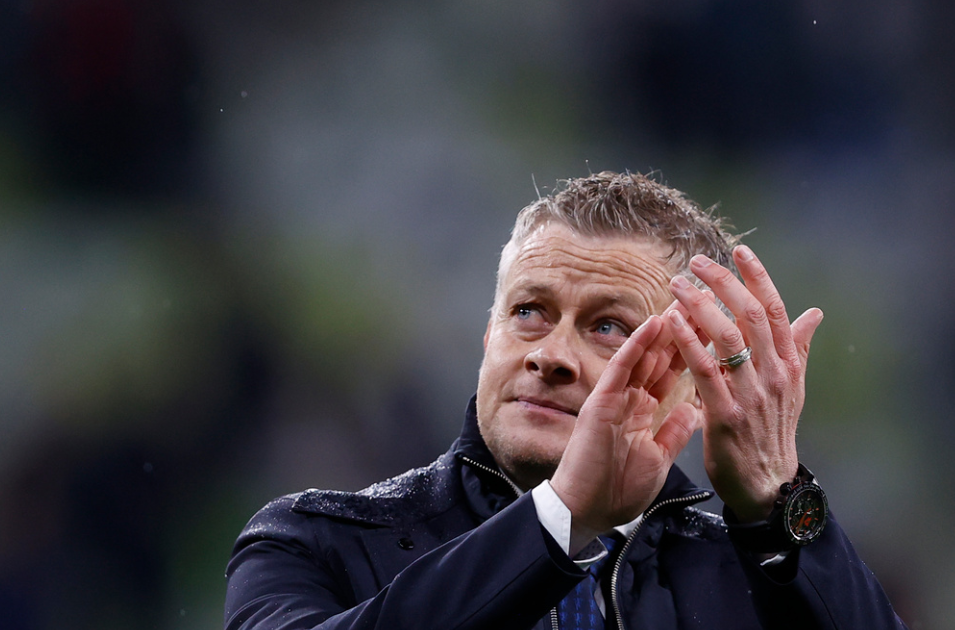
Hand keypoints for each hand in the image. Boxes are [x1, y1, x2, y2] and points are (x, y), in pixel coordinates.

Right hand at [550, 313, 699, 551]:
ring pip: (643, 354)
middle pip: (660, 355)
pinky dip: (637, 346)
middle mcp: (629, 398)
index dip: (692, 347)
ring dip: (664, 327)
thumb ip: (673, 431)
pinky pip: (621, 368)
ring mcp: (615, 398)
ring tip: (684, 300)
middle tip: (704, 298)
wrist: (588, 511)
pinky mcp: (601, 402)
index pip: (671, 371)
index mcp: (643, 411)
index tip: (714, 324)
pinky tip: (653, 325)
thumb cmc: (617, 491)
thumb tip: (693, 410)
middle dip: (682, 327)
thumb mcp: (658, 458)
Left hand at [666, 245, 823, 521]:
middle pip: (750, 316)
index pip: (774, 310)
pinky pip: (705, 370)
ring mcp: (751, 395)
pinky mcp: (726, 415)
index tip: (740, 250)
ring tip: (678, 283)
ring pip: (727, 337)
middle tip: (698, 262)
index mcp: (788, 365)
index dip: (758, 277)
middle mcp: (774, 375)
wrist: (766, 485)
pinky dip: (688, 341)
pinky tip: (670, 320)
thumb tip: (813, 313)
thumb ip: (797, 348)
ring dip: (700, 305)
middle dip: (724, 283)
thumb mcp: (791, 388)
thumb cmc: (772, 432)